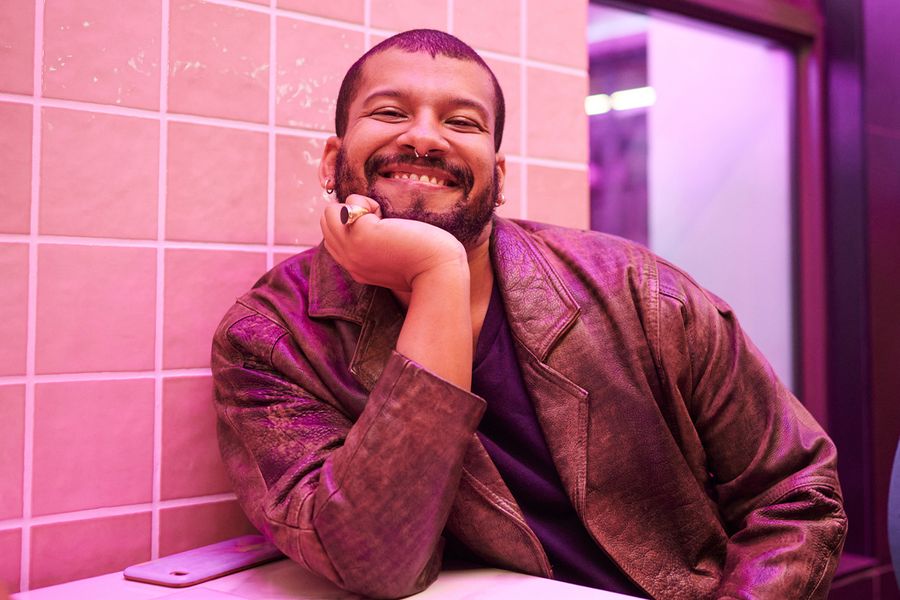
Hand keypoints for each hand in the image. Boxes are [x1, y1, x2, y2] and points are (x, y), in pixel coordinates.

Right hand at [320, 194, 467, 293]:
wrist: (440, 271)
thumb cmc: (427, 261)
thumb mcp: (391, 257)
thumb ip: (375, 246)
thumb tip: (373, 220)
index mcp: (356, 268)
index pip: (333, 238)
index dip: (351, 224)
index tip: (380, 229)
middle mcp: (349, 261)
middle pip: (327, 223)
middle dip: (349, 212)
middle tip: (380, 221)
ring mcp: (351, 249)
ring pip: (329, 213)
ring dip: (354, 206)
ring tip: (381, 218)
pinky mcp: (360, 234)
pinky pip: (350, 203)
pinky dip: (367, 202)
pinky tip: (388, 218)